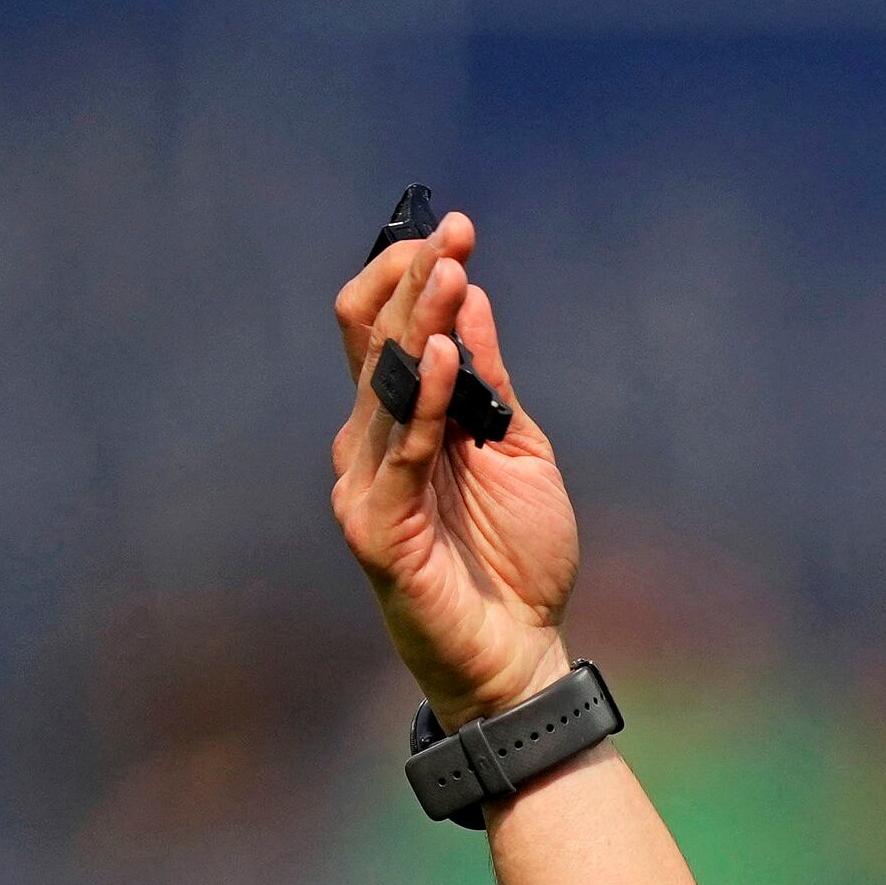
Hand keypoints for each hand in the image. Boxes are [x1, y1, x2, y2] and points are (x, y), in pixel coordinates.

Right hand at [328, 210, 578, 727]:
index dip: (414, 276)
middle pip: (372, 341)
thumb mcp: (518, 452)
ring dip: (418, 322)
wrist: (520, 653)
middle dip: (411, 282)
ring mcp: (366, 483)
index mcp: (402, 423)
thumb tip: (471, 297)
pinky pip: (399, 450)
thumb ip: (491, 384)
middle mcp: (370, 443)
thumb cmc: (518, 561)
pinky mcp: (377, 526)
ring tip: (448, 272)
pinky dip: (421, 398)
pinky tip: (441, 353)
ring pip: (381, 384)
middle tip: (452, 235)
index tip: (457, 231)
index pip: (385, 329)